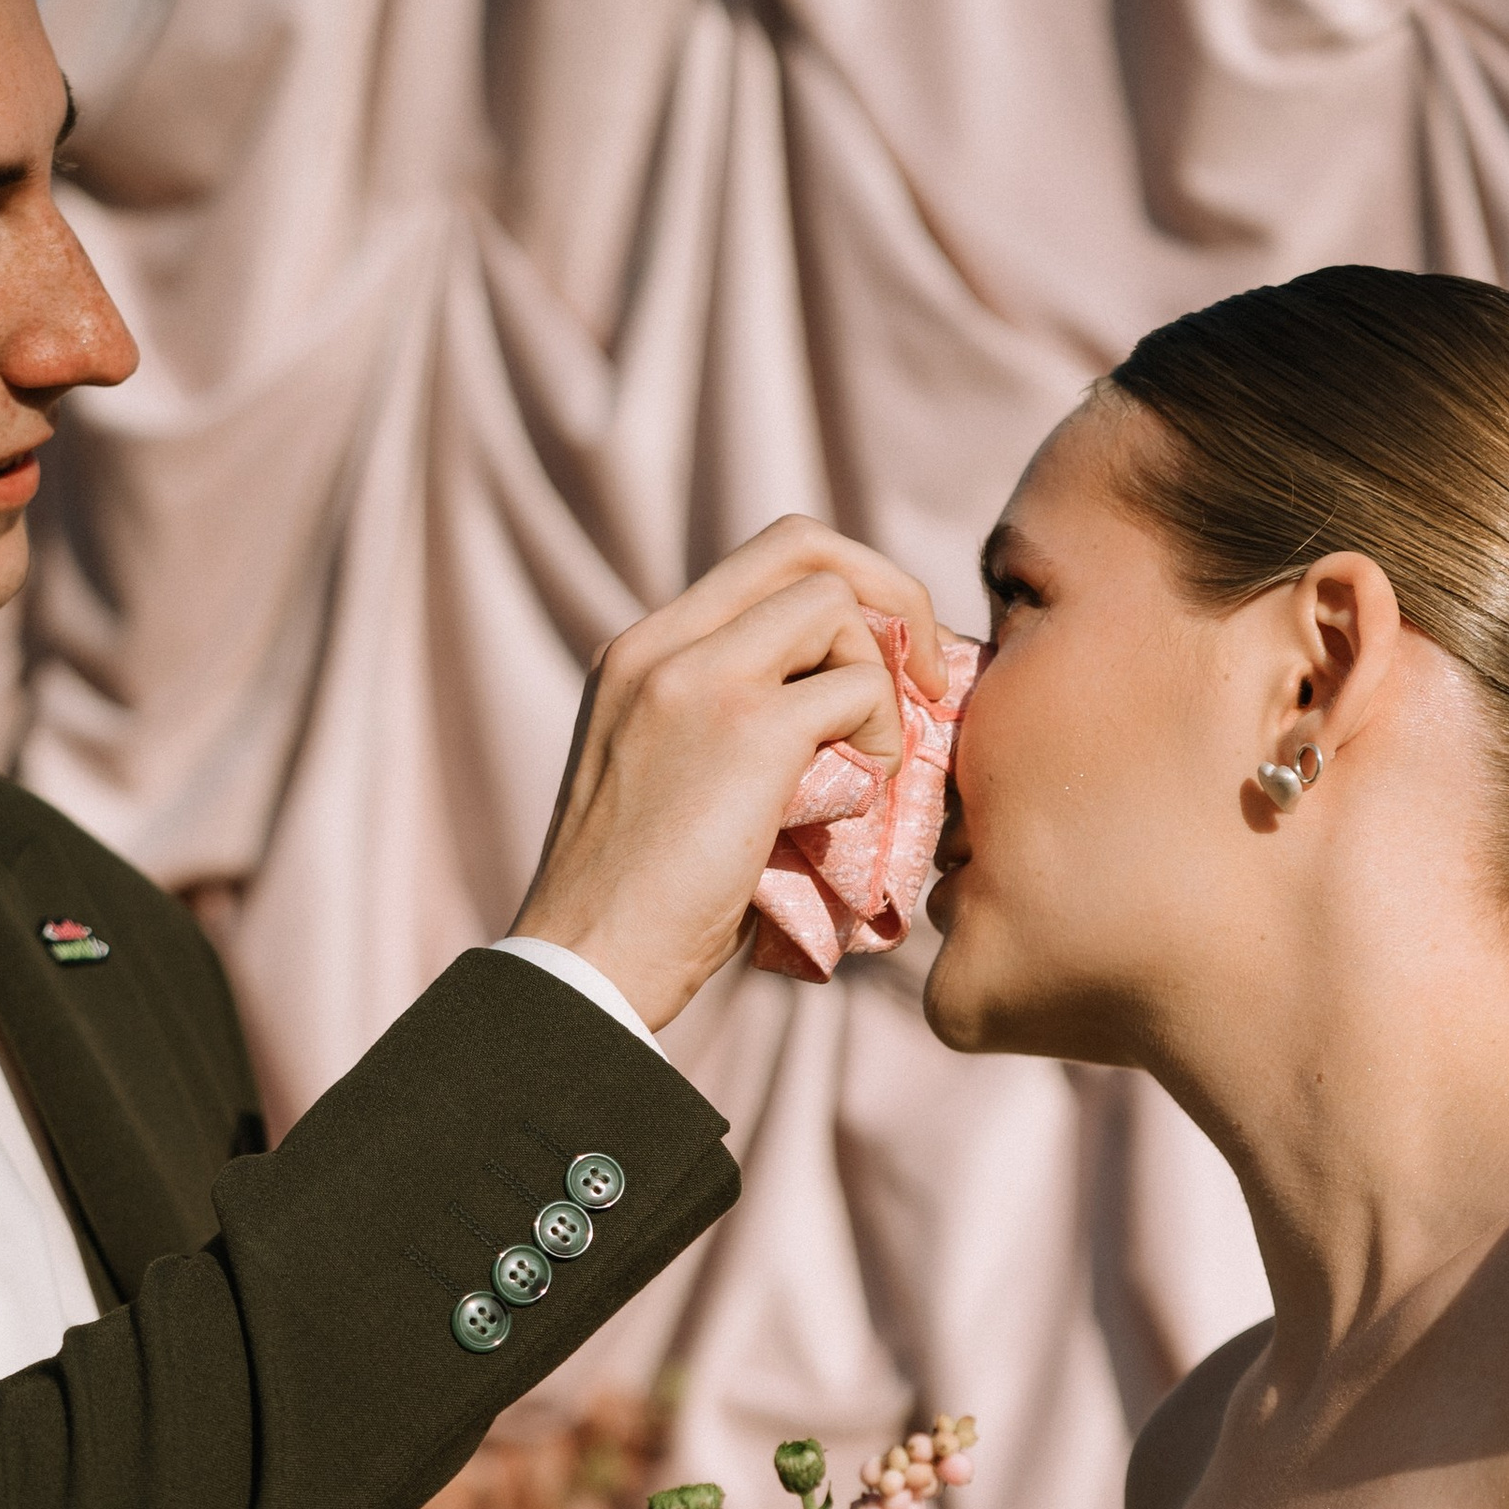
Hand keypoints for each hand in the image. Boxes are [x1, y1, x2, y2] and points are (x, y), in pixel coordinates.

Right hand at [512, 519, 946, 1030]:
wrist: (584, 965)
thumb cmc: (629, 909)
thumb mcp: (658, 779)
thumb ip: (718, 721)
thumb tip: (828, 709)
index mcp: (638, 652)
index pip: (762, 559)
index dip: (842, 590)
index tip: (876, 662)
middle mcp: (661, 644)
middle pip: (805, 544)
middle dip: (888, 594)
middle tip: (924, 674)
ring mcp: (700, 679)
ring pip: (838, 606)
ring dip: (882, 681)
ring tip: (869, 769)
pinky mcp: (746, 732)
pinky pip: (859, 689)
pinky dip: (884, 739)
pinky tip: (858, 804)